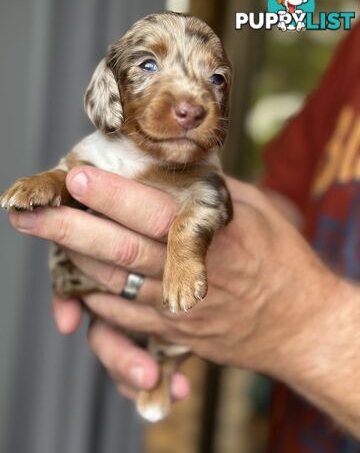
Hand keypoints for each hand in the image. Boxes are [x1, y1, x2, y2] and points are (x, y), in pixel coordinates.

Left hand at [8, 167, 335, 395]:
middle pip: (120, 250)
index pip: (152, 213)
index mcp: (215, 237)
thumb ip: (209, 191)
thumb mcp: (256, 210)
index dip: (111, 194)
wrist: (297, 322)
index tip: (76, 176)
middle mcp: (191, 275)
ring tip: (47, 233)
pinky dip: (95, 295)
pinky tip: (80, 275)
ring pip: (113, 284)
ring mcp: (179, 309)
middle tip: (31, 212)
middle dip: (69, 228)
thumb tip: (169, 168)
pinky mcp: (174, 332)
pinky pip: (123, 317)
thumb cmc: (280, 259)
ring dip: (75, 258)